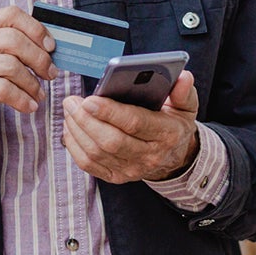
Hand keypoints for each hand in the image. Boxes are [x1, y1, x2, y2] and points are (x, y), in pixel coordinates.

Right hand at [0, 6, 57, 144]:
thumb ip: (14, 48)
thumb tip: (51, 46)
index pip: (11, 14)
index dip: (36, 29)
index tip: (51, 47)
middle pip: (14, 39)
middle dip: (39, 59)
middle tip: (51, 74)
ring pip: (11, 66)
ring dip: (32, 84)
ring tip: (39, 95)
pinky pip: (4, 89)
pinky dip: (22, 99)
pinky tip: (29, 106)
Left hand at [62, 71, 199, 183]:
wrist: (174, 158)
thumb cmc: (174, 125)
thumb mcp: (186, 107)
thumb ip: (184, 92)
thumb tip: (183, 77)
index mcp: (166, 134)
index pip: (135, 123)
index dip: (110, 112)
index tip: (90, 99)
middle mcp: (149, 156)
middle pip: (110, 140)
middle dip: (86, 120)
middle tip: (72, 101)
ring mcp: (131, 170)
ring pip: (96, 152)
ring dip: (77, 129)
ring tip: (69, 109)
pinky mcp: (116, 177)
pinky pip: (88, 164)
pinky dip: (74, 145)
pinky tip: (71, 127)